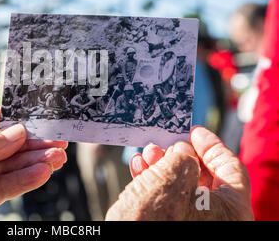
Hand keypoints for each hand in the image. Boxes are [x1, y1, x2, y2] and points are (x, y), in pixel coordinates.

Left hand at [0, 106, 67, 220]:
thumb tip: (18, 133)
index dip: (15, 120)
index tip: (40, 120)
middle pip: (3, 145)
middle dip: (31, 143)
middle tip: (57, 141)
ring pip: (8, 167)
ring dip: (33, 161)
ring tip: (57, 157)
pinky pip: (4, 188)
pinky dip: (24, 180)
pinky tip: (42, 172)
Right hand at [106, 126, 252, 220]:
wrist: (129, 240)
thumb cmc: (155, 219)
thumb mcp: (171, 177)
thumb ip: (182, 158)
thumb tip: (181, 153)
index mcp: (231, 210)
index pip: (231, 167)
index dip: (211, 145)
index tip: (194, 132)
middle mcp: (217, 220)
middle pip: (204, 177)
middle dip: (180, 155)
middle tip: (166, 143)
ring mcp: (194, 224)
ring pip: (183, 188)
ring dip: (163, 166)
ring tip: (147, 154)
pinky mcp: (172, 224)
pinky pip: (169, 201)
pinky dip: (155, 183)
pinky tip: (140, 169)